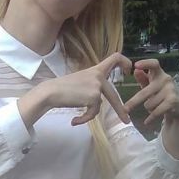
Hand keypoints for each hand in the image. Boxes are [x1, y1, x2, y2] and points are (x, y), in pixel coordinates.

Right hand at [18, 53, 132, 127]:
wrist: (51, 92)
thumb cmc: (62, 88)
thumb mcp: (80, 81)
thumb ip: (92, 84)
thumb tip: (97, 98)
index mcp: (95, 70)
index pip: (114, 58)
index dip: (125, 61)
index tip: (128, 69)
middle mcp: (98, 76)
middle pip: (113, 94)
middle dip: (120, 110)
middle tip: (126, 120)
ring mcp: (97, 86)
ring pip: (99, 106)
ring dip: (89, 114)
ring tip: (77, 118)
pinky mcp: (94, 96)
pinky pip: (93, 113)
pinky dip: (85, 118)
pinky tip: (74, 119)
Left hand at [123, 58, 178, 125]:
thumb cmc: (162, 95)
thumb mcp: (152, 86)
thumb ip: (143, 79)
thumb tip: (136, 71)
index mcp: (160, 74)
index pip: (154, 64)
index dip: (145, 63)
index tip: (136, 65)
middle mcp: (166, 79)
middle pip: (145, 92)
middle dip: (133, 102)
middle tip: (124, 110)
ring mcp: (171, 90)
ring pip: (149, 104)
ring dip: (149, 109)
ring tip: (155, 107)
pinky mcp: (173, 100)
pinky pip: (156, 111)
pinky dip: (150, 118)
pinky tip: (147, 121)